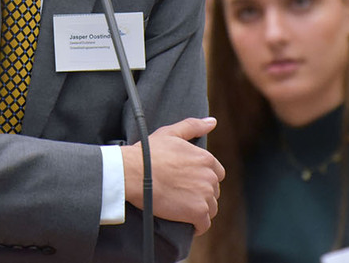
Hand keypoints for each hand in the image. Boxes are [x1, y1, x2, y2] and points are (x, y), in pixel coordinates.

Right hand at [121, 116, 223, 234]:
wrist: (132, 172)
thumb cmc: (147, 152)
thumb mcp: (170, 133)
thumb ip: (193, 126)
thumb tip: (213, 121)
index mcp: (205, 158)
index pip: (216, 173)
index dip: (202, 178)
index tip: (188, 181)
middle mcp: (209, 177)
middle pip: (213, 192)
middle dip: (200, 194)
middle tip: (181, 195)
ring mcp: (204, 195)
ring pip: (210, 209)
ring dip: (199, 210)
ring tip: (181, 208)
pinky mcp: (197, 212)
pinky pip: (204, 224)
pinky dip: (196, 226)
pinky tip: (186, 223)